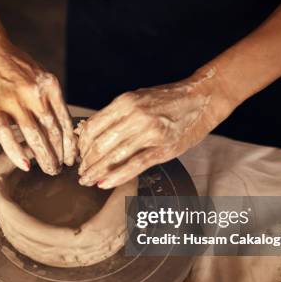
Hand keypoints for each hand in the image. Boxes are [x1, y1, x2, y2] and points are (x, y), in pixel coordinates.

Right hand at [0, 35, 76, 174]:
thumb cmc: (14, 65)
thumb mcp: (39, 76)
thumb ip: (49, 100)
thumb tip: (61, 130)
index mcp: (50, 85)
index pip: (65, 121)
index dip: (71, 144)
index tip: (73, 158)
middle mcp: (34, 92)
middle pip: (53, 131)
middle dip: (59, 155)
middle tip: (60, 169)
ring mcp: (13, 100)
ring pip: (34, 136)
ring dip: (44, 157)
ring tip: (49, 170)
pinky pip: (6, 135)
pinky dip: (16, 153)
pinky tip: (25, 166)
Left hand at [77, 67, 236, 188]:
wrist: (202, 97)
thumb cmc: (168, 99)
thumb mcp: (137, 98)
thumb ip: (115, 114)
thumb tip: (89, 131)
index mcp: (125, 102)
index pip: (92, 127)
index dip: (81, 146)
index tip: (78, 156)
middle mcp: (135, 116)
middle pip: (99, 144)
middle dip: (86, 162)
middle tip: (80, 173)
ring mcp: (150, 133)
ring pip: (113, 156)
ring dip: (96, 171)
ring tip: (87, 180)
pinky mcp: (163, 148)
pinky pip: (135, 165)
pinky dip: (116, 176)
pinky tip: (104, 183)